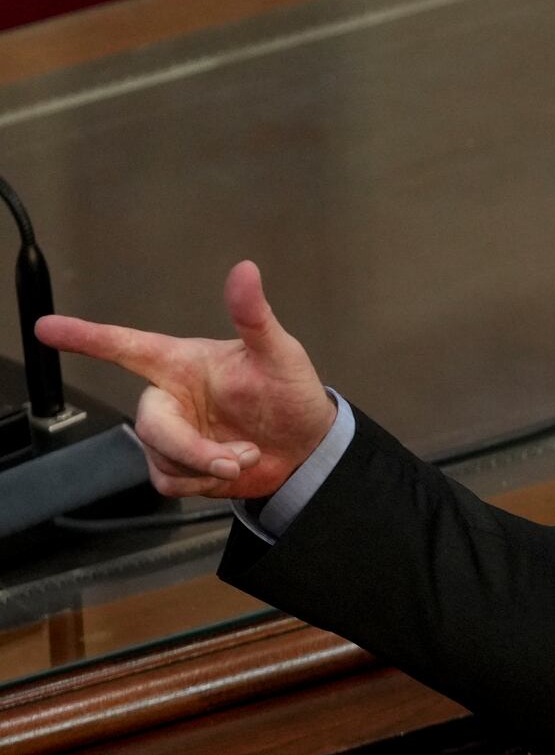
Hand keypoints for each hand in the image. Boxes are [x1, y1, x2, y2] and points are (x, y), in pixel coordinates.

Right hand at [35, 261, 334, 499]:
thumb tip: (246, 271)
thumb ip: (255, 316)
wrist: (306, 447)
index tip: (46, 328)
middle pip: (147, 423)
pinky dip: (202, 483)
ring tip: (245, 455)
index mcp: (184, 363)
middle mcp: (171, 396)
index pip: (127, 346)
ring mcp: (173, 433)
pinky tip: (230, 469)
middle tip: (233, 458)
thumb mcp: (279, 353)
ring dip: (206, 465)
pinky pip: (168, 481)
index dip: (87, 337)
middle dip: (188, 446)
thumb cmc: (290, 392)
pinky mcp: (178, 466)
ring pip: (159, 457)